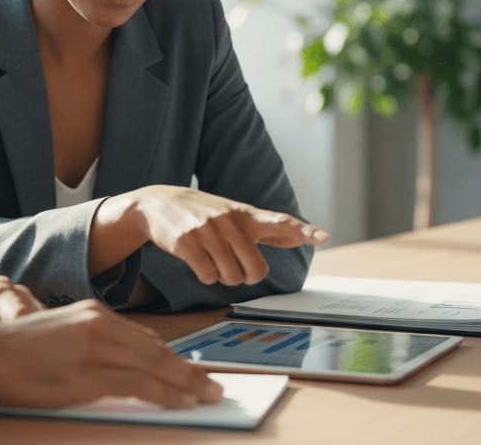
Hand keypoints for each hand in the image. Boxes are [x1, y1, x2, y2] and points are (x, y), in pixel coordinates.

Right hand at [0, 300, 221, 408]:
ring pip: (156, 365)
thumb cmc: (14, 353)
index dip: (173, 357)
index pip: (145, 338)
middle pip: (158, 350)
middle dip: (189, 370)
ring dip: (187, 383)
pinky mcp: (89, 373)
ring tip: (209, 395)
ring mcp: (97, 347)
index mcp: (93, 314)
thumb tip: (122, 369)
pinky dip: (167, 393)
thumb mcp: (59, 337)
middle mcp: (101, 324)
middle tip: (214, 385)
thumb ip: (91, 346)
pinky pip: (140, 384)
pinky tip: (183, 402)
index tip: (192, 370)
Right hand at [130, 185, 327, 285]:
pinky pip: (208, 277)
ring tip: (211, 257)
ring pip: (232, 277)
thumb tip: (296, 236)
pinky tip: (196, 260)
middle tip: (233, 266)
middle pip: (256, 270)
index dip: (303, 231)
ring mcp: (208, 231)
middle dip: (246, 276)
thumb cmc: (203, 213)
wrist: (157, 203)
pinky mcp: (187, 243)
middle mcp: (230, 221)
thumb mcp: (234, 213)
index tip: (324, 237)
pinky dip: (204, 275)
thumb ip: (265, 227)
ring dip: (223, 276)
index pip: (281, 222)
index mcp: (246, 215)